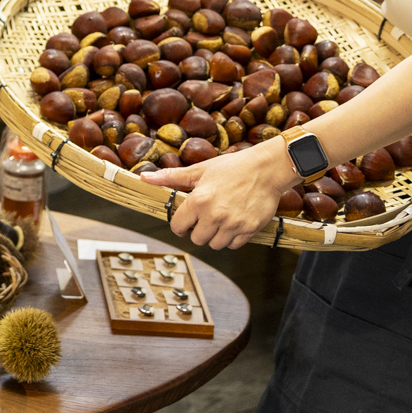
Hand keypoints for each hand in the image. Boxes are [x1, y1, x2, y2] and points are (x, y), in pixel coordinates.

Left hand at [139, 137, 295, 249]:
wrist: (267, 169)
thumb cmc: (232, 167)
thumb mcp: (200, 170)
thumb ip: (172, 177)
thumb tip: (145, 178)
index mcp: (198, 200)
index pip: (178, 226)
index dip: (180, 224)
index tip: (185, 221)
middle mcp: (215, 215)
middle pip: (197, 239)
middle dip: (198, 231)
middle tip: (205, 218)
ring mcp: (233, 224)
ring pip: (215, 244)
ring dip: (215, 236)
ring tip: (220, 220)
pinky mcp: (250, 229)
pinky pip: (234, 245)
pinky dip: (232, 238)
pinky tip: (234, 223)